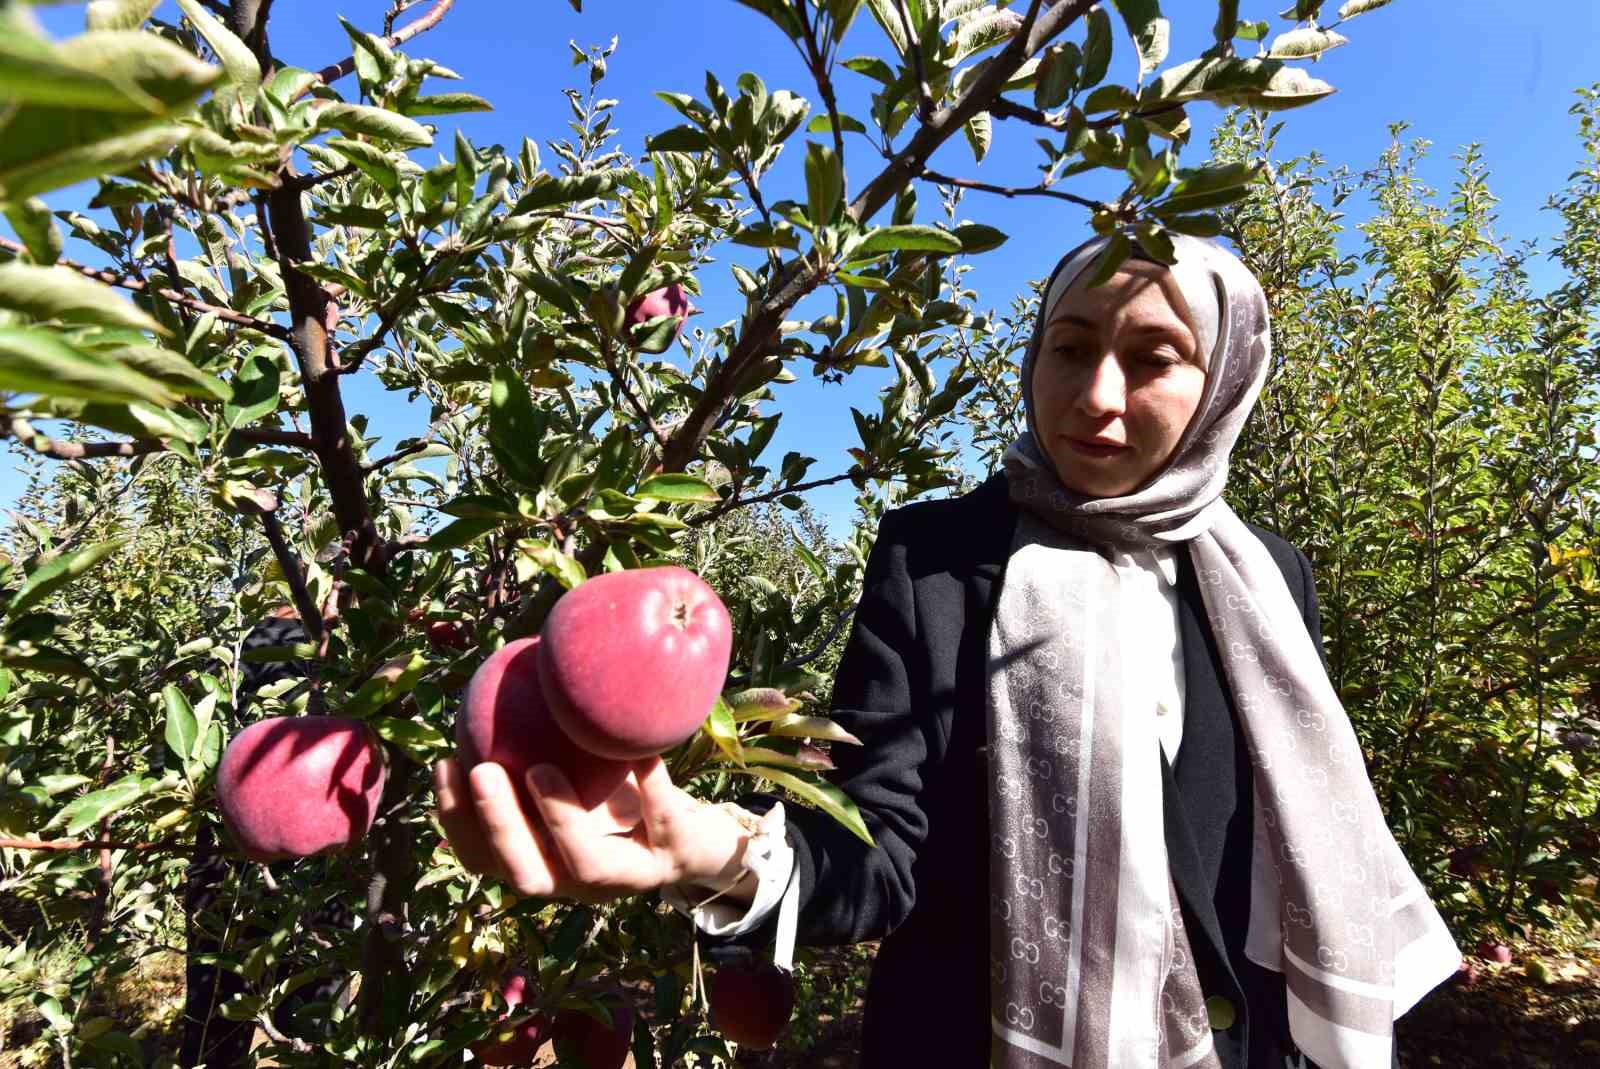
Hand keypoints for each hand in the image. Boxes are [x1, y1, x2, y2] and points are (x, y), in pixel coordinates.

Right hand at [433, 755, 754, 904]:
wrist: (693, 837)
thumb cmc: (615, 796)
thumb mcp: (571, 775)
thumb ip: (533, 748)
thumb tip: (495, 675)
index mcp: (543, 864)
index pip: (484, 858)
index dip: (457, 819)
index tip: (445, 762)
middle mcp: (578, 882)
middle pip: (526, 874)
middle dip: (499, 826)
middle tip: (483, 769)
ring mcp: (627, 877)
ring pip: (585, 867)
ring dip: (558, 819)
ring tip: (540, 769)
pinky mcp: (673, 858)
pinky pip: (660, 822)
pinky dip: (650, 789)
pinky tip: (641, 754)